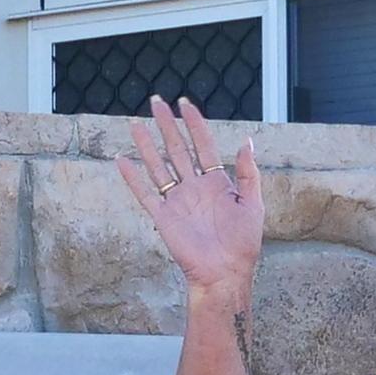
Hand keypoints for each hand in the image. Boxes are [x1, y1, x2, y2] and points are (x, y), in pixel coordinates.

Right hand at [112, 98, 261, 312]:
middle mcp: (194, 187)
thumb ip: (249, 173)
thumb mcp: (253, 204)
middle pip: (177, 148)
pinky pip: (145, 194)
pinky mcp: (163, 217)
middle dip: (167, 125)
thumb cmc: (243, 243)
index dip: (194, 123)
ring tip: (136, 124)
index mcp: (216, 182)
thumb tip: (247, 141)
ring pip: (158, 166)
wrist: (225, 273)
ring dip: (147, 145)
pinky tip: (122, 160)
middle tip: (156, 102)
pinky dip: (132, 178)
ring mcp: (177, 201)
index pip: (203, 144)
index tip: (185, 104)